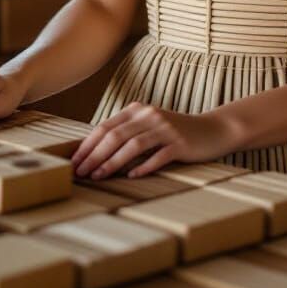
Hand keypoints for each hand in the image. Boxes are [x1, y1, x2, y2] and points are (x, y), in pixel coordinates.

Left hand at [71, 102, 239, 179]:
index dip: (87, 145)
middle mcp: (150, 115)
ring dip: (111, 162)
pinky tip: (132, 177)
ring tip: (97, 177)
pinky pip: (158, 156)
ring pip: (132, 145)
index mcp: (138, 110)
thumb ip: (127, 133)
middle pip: (115, 135)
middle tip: (79, 173)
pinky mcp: (180, 143)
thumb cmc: (176, 133)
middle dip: (93, 155)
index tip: (73, 162)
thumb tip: (94, 154)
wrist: (213, 130)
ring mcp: (165, 128)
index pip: (106, 127)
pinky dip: (143, 167)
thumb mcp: (149, 127)